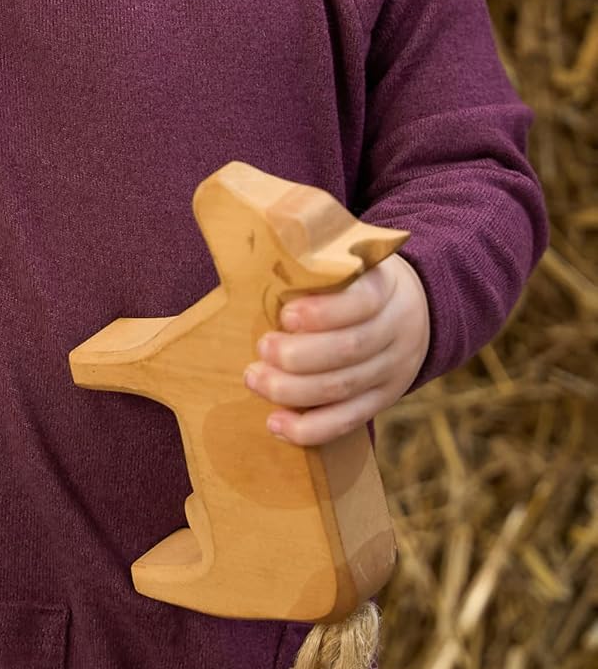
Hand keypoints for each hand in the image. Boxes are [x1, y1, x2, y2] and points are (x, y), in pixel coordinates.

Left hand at [243, 253, 429, 446]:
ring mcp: (391, 371)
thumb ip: (315, 257)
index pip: (361, 302)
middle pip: (350, 350)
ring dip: (295, 391)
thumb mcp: (350, 257)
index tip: (286, 315)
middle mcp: (395, 332)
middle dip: (300, 356)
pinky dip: (311, 429)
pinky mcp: (381, 400)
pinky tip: (276, 426)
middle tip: (261, 349)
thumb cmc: (355, 277)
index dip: (325, 312)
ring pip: (345, 388)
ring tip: (255, 379)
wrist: (414, 306)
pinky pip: (348, 421)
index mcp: (385, 288)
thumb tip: (253, 239)